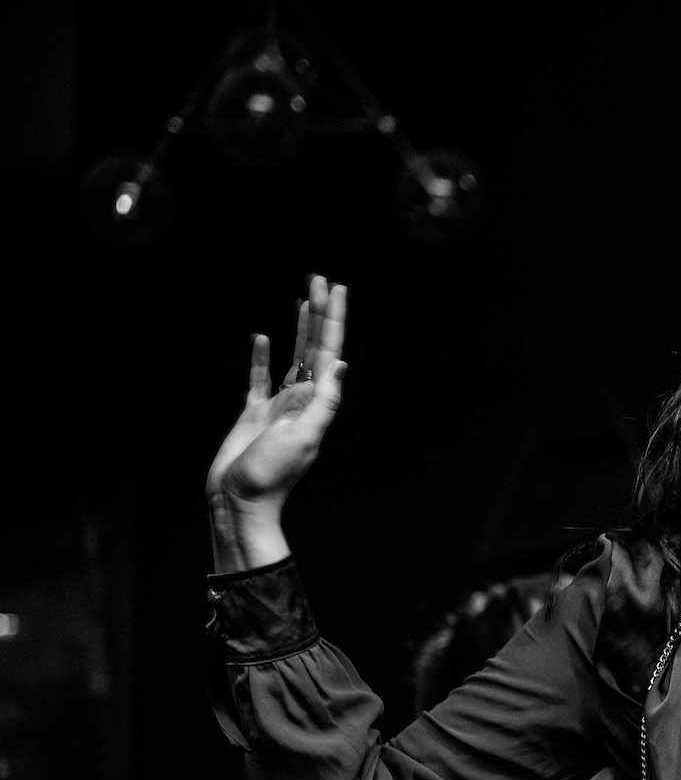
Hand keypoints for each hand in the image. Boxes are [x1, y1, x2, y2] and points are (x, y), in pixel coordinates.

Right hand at [207, 275, 346, 512]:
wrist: (239, 501)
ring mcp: (278, 405)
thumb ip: (324, 403)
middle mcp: (301, 399)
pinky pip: (258, 378)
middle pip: (314, 346)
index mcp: (316, 402)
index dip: (334, 319)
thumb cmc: (271, 475)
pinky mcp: (253, 413)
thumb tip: (341, 366)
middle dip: (319, 312)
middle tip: (320, 278)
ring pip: (293, 356)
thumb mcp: (304, 438)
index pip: (329, 351)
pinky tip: (263, 337)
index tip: (338, 289)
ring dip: (299, 327)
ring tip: (304, 298)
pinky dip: (261, 357)